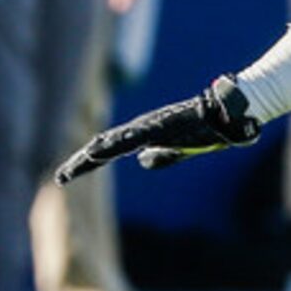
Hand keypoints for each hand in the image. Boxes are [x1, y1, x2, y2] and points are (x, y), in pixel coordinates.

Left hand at [51, 76, 257, 184]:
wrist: (231, 113)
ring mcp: (150, 126)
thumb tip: (141, 161)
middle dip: (80, 163)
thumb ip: (161, 156)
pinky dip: (112, 145)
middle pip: (103, 146)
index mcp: (143, 137)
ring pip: (113, 142)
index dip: (86, 164)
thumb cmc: (208, 129)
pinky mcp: (161, 125)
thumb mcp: (179, 149)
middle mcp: (141, 129)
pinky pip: (132, 137)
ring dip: (90, 156)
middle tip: (59, 177)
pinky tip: (96, 151)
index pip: (108, 152)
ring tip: (71, 168)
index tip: (66, 177)